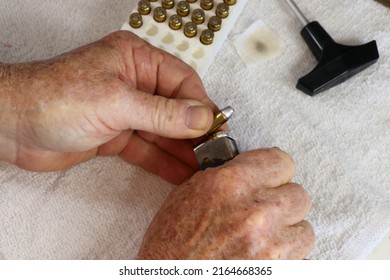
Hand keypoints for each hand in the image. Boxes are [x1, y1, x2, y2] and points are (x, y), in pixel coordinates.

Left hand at [0, 31, 215, 183]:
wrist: (11, 126)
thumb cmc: (53, 97)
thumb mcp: (116, 101)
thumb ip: (161, 112)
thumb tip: (201, 117)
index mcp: (136, 60)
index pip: (182, 81)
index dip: (201, 106)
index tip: (216, 129)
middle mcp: (134, 83)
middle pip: (176, 108)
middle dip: (194, 132)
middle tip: (213, 154)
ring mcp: (125, 110)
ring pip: (162, 131)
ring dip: (181, 150)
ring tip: (202, 169)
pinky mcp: (115, 135)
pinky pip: (146, 148)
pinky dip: (162, 161)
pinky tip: (180, 174)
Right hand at [138, 148, 314, 258]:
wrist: (169, 276)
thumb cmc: (173, 241)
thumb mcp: (191, 192)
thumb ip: (228, 177)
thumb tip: (252, 171)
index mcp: (231, 183)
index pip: (282, 162)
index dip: (276, 170)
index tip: (271, 177)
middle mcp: (255, 210)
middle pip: (298, 194)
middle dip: (282, 200)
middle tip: (264, 208)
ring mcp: (269, 243)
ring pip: (304, 225)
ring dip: (287, 228)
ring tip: (265, 234)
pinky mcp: (277, 268)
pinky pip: (301, 253)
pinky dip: (288, 251)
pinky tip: (265, 250)